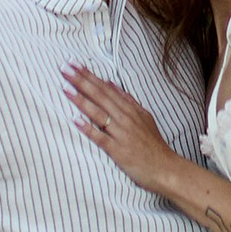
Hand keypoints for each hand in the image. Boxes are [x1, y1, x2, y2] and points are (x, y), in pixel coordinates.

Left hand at [63, 64, 177, 191]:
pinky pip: (101, 138)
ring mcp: (122, 134)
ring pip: (98, 113)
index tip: (73, 63)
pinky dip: (88, 128)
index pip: (106, 88)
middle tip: (64, 67)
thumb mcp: (144, 116)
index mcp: (130, 109)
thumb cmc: (153, 144)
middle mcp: (125, 118)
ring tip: (65, 87)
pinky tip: (75, 120)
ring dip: (81, 100)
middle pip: (100, 96)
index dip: (89, 75)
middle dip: (81, 80)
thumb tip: (110, 82)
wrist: (165, 168)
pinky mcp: (118, 150)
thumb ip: (127, 99)